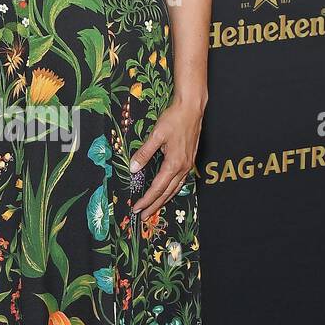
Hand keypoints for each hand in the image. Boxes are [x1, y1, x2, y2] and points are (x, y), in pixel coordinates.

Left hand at [129, 94, 205, 217]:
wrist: (192, 108)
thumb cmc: (174, 119)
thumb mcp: (156, 135)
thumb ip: (144, 153)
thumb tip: (133, 168)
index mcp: (174, 164)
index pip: (157, 188)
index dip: (147, 199)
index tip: (137, 208)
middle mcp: (183, 167)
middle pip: (167, 193)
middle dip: (154, 205)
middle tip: (143, 216)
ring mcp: (188, 165)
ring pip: (175, 189)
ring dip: (164, 200)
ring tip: (154, 208)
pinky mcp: (190, 160)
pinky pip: (181, 181)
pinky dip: (172, 190)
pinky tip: (168, 192)